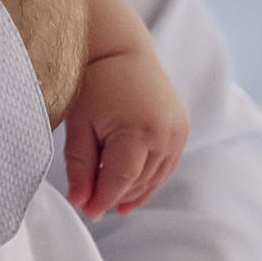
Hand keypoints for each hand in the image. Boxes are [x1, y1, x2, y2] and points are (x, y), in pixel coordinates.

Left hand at [62, 47, 187, 218]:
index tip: (85, 211)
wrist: (124, 49)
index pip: (121, 179)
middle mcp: (164, 134)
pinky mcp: (181, 130)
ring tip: (111, 203)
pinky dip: (148, 179)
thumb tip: (79, 202)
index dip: (102, 199)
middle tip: (91, 205)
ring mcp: (177, 132)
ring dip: (133, 192)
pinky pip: (165, 166)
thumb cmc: (97, 82)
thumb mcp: (80, 124)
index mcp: (138, 130)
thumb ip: (80, 165)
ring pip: (154, 178)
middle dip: (114, 197)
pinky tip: (131, 189)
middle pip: (138, 182)